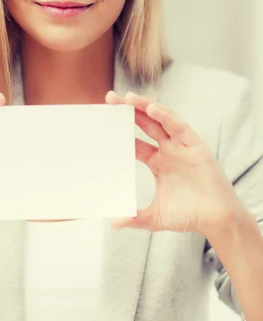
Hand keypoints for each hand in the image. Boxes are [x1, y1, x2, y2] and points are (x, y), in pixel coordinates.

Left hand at [105, 90, 243, 236]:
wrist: (217, 221)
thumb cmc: (190, 215)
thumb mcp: (156, 217)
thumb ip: (135, 217)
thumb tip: (114, 223)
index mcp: (157, 161)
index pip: (135, 141)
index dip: (121, 130)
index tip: (104, 121)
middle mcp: (168, 149)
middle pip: (145, 123)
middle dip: (129, 109)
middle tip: (110, 98)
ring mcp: (181, 146)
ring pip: (161, 119)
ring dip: (145, 106)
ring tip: (128, 97)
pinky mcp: (195, 146)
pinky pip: (179, 126)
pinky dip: (166, 116)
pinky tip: (152, 108)